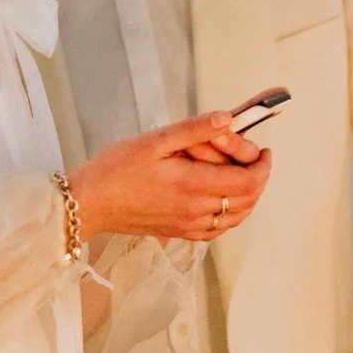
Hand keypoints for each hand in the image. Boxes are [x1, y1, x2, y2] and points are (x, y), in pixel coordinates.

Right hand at [71, 112, 271, 242]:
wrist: (89, 202)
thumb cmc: (115, 169)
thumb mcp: (155, 139)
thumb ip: (194, 130)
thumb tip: (228, 119)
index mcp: (192, 185)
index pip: (249, 181)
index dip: (263, 165)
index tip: (262, 150)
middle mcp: (195, 211)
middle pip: (248, 200)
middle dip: (258, 177)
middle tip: (250, 156)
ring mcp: (188, 225)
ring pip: (237, 216)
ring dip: (247, 195)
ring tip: (238, 171)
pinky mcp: (179, 232)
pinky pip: (218, 228)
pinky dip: (230, 212)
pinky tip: (219, 195)